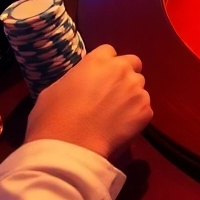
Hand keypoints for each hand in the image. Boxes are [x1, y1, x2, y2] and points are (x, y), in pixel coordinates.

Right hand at [25, 45, 152, 158]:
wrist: (69, 147)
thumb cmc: (53, 117)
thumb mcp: (55, 88)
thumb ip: (76, 79)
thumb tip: (80, 84)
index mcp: (98, 60)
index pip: (109, 51)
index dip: (104, 64)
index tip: (98, 77)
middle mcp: (121, 70)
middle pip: (133, 63)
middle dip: (125, 73)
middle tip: (113, 92)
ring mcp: (137, 90)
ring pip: (140, 87)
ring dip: (131, 95)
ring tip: (115, 114)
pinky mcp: (146, 111)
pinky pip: (144, 109)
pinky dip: (135, 116)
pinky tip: (120, 128)